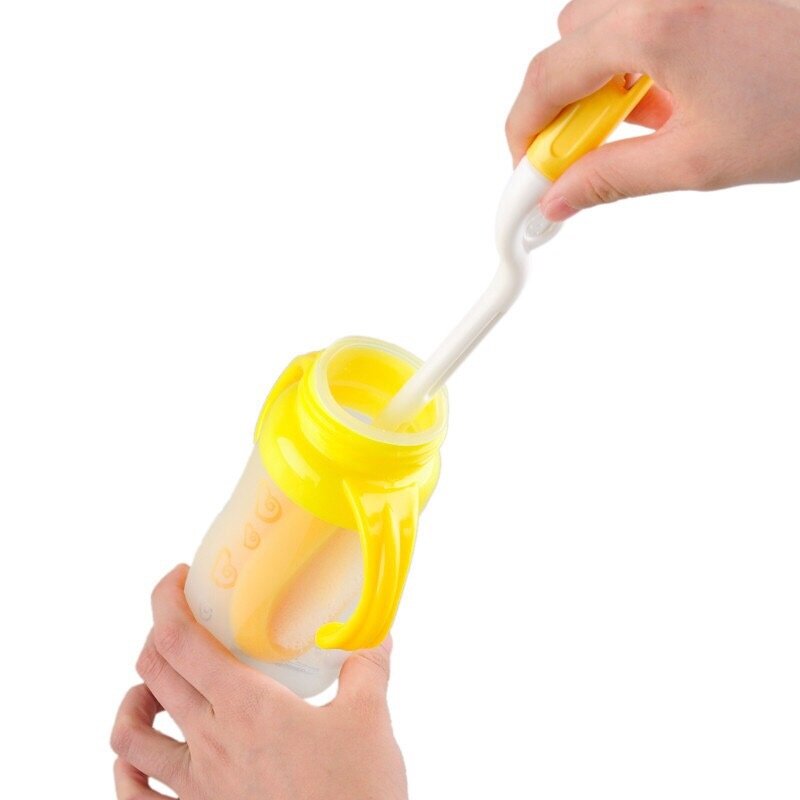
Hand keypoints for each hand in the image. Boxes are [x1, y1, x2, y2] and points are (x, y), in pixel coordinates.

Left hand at [111, 566, 406, 799]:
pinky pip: (136, 798)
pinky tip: (140, 756)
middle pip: (153, 673)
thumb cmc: (355, 793)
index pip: (180, 641)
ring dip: (134, 698)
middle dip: (158, 635)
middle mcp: (211, 741)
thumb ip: (367, 667)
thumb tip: (373, 636)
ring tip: (158, 685)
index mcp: (246, 706)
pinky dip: (126, 771)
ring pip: (130, 735)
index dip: (166, 601)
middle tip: (187, 622)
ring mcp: (199, 785)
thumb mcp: (370, 717)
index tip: (180, 578)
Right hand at [506, 0, 799, 219]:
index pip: (546, 81)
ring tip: (646, 116)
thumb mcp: (699, 161)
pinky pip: (640, 6)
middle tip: (584, 151)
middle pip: (565, 41)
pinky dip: (636, 48)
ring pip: (600, 19)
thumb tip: (560, 197)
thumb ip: (612, 178)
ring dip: (600, 73)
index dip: (524, 133)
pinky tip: (673, 83)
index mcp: (655, 25)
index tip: (526, 169)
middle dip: (563, 102)